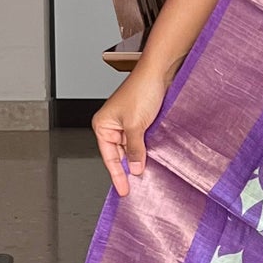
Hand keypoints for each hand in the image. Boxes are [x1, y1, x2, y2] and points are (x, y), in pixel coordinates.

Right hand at [92, 62, 170, 195]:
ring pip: (132, 148)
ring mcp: (127, 123)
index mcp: (103, 125)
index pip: (109, 157)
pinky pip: (142, 140)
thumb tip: (135, 169)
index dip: (117, 175)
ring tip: (147, 175)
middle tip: (137, 188)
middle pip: (120, 154)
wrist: (159, 72)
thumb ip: (135, 149)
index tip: (123, 190)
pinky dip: (147, 150)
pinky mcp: (141, 120)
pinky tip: (154, 159)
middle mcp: (112, 125)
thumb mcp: (136, 125)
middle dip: (129, 168)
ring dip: (140, 159)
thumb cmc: (142, 90)